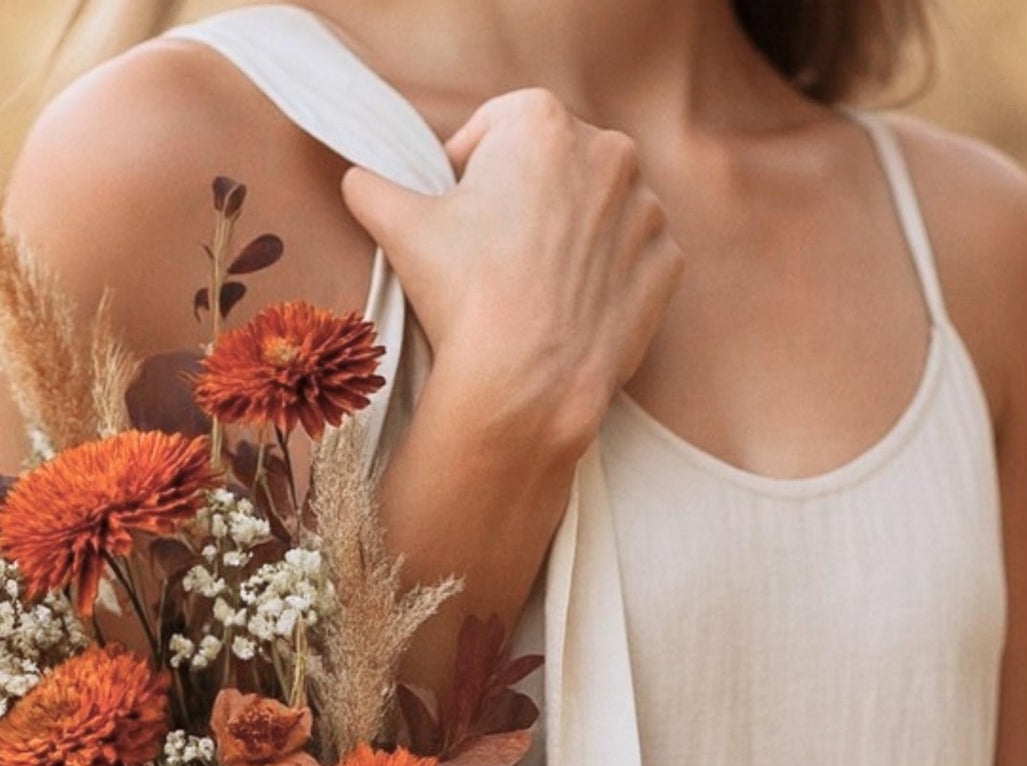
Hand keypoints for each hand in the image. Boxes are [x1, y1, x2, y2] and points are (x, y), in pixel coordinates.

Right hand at [339, 89, 683, 454]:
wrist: (527, 383)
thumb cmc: (465, 295)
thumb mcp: (400, 228)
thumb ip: (373, 187)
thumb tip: (359, 181)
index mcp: (542, 121)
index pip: (497, 133)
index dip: (470, 174)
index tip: (458, 217)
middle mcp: (608, 151)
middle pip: (553, 170)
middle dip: (525, 203)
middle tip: (493, 258)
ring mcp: (646, 209)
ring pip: (597, 213)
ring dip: (570, 239)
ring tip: (534, 287)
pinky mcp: (667, 263)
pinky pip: (633, 259)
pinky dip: (608, 277)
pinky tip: (572, 307)